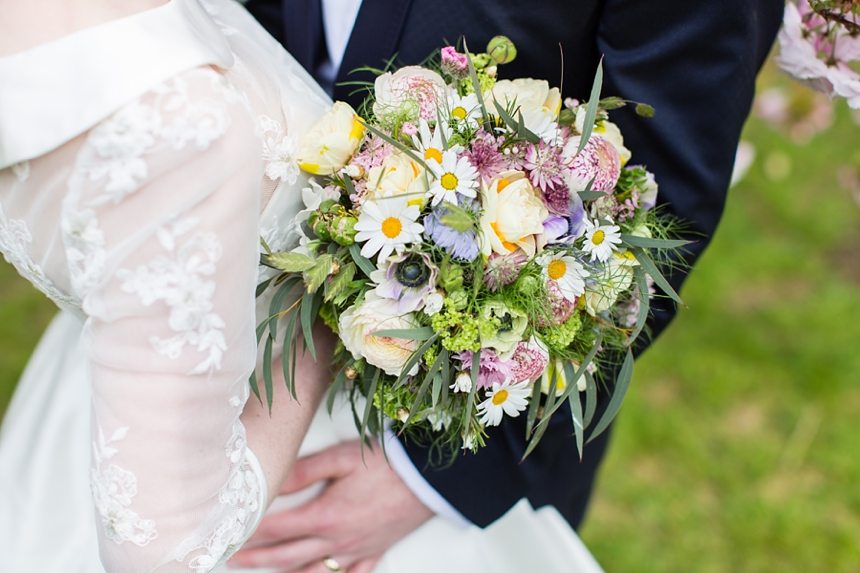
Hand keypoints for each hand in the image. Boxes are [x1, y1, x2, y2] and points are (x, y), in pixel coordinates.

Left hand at [229, 439, 433, 571]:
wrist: (429, 478)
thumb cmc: (387, 463)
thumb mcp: (341, 458)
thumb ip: (303, 471)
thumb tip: (272, 478)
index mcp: (325, 516)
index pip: (277, 528)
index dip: (251, 533)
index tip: (229, 535)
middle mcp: (337, 541)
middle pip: (287, 556)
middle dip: (258, 559)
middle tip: (233, 560)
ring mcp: (356, 550)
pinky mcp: (374, 551)